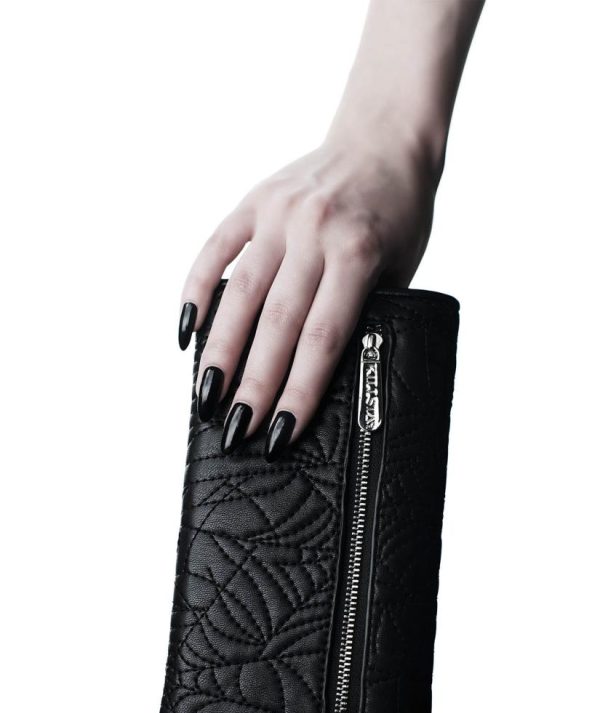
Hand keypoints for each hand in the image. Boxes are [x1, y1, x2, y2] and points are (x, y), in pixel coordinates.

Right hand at [178, 138, 436, 459]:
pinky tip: (186, 332)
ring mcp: (280, 213)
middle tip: (235, 431)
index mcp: (359, 253)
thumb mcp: (401, 267)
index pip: (323, 338)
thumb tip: (321, 373)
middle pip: (278, 323)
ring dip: (220, 351)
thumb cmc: (400, 215)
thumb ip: (365, 312)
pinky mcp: (255, 200)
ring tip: (206, 397)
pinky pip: (216, 249)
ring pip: (241, 293)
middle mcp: (315, 231)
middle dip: (255, 384)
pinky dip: (198, 290)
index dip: (300, 390)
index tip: (281, 433)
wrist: (385, 136)